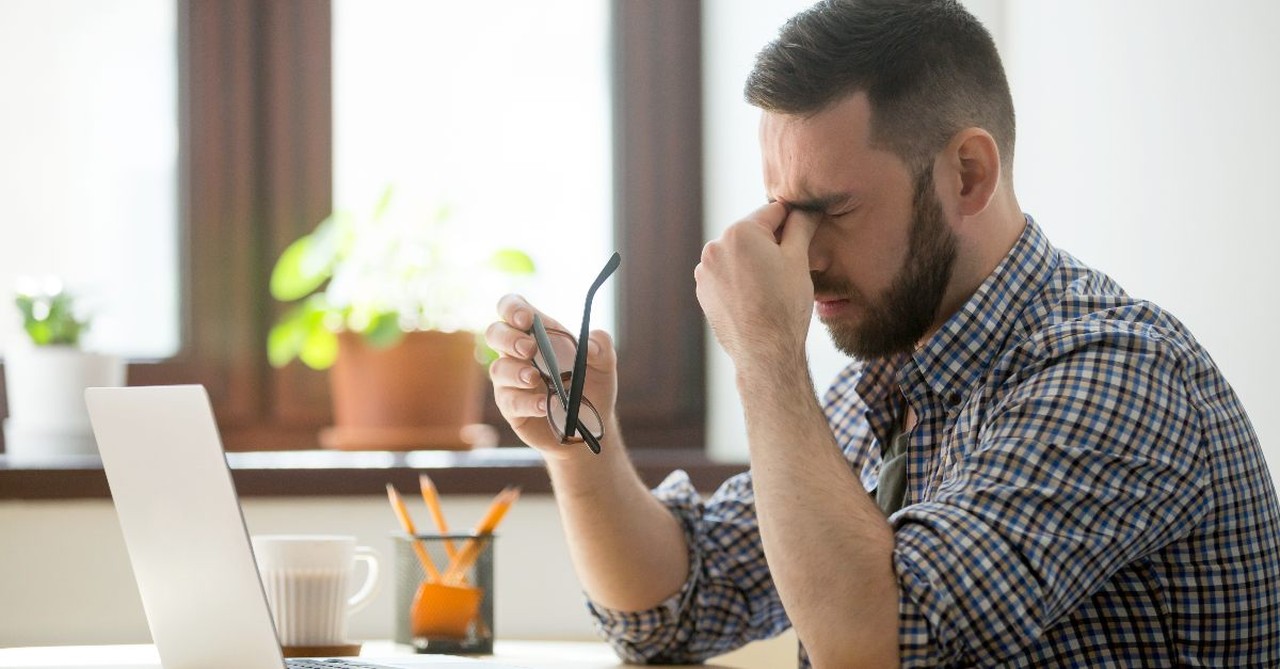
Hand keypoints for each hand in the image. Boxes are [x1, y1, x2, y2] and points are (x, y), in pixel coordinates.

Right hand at [485, 294, 619, 459]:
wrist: (589, 427)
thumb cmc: (592, 388)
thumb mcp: (604, 365)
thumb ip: (602, 347)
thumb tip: (590, 344)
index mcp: (539, 333)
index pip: (513, 308)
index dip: (513, 308)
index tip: (527, 319)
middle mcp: (518, 354)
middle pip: (495, 333)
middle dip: (508, 338)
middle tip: (529, 348)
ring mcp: (511, 381)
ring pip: (498, 369)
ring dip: (516, 371)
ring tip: (535, 378)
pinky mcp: (511, 408)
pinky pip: (509, 401)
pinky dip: (527, 402)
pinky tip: (544, 404)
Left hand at [695, 202, 818, 364]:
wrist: (765, 352)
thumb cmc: (785, 305)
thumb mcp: (799, 259)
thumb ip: (801, 225)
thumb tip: (807, 207)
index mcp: (739, 232)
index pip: (773, 212)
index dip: (793, 222)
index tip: (804, 235)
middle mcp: (714, 246)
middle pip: (752, 234)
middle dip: (770, 244)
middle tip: (788, 269)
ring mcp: (704, 270)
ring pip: (738, 255)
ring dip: (753, 261)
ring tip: (771, 287)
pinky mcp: (703, 290)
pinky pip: (726, 275)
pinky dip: (740, 279)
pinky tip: (755, 297)